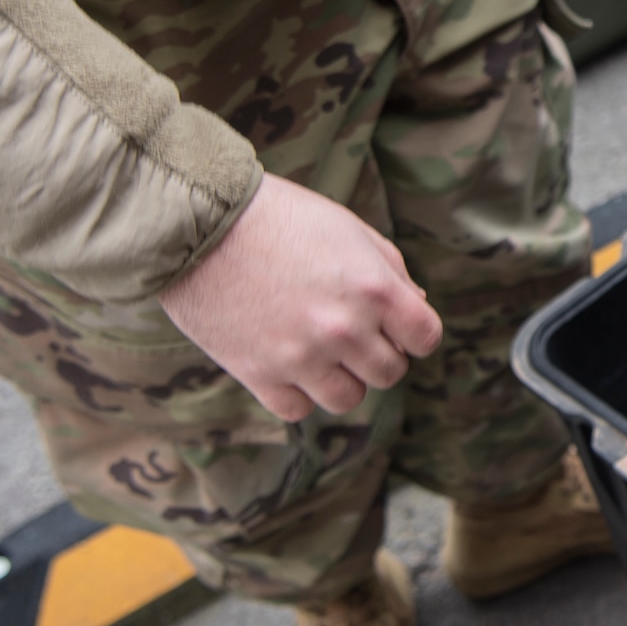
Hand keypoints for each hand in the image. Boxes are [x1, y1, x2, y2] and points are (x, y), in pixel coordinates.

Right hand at [158, 176, 442, 421]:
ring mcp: (302, 357)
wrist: (200, 222)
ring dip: (342, 378)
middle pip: (390, 373)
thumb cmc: (281, 216)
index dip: (414, 333)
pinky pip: (298, 409)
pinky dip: (297, 392)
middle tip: (352, 332)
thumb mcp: (350, 230)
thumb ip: (390, 271)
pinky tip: (286, 362)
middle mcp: (345, 330)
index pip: (426, 339)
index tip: (397, 326)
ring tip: (320, 349)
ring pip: (348, 398)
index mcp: (376, 289)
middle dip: (379, 354)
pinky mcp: (259, 375)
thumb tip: (416, 305)